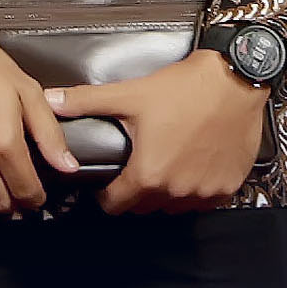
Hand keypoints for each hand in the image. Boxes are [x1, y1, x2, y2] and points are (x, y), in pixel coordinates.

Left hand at [68, 53, 269, 213]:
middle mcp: (176, 191)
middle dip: (135, 192)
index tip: (108, 182)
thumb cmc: (186, 88)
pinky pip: (204, 200)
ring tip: (164, 164)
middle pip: (145, 208)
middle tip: (137, 167)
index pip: (116, 206)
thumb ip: (86, 101)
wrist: (236, 79)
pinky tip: (192, 165)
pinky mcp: (228, 187)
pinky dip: (195, 189)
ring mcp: (204, 192)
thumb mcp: (131, 94)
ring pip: (174, 207)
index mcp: (148, 174)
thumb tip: (50, 100)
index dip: (106, 195)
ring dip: (165, 193)